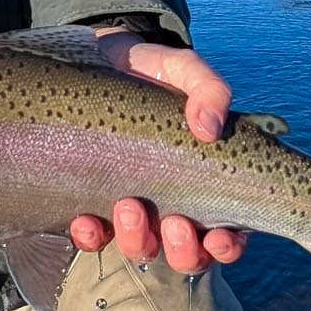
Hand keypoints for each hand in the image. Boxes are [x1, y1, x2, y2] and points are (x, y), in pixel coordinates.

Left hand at [68, 31, 247, 272]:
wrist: (94, 57)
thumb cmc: (150, 69)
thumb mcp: (183, 69)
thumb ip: (208, 89)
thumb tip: (209, 129)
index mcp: (202, 179)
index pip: (225, 233)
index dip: (227, 246)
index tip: (220, 236)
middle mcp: (169, 201)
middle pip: (186, 253)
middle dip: (183, 249)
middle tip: (174, 222)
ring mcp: (129, 204)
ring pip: (140, 248)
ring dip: (138, 241)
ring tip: (128, 207)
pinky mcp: (89, 199)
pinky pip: (91, 236)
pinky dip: (90, 236)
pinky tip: (84, 220)